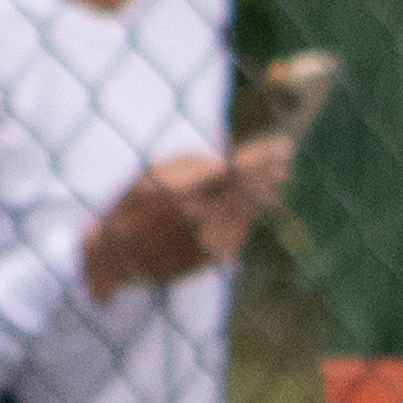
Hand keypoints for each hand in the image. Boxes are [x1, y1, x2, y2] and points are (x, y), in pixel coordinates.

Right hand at [84, 139, 295, 297]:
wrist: (118, 253)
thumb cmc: (132, 205)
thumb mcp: (155, 172)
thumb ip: (191, 163)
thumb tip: (224, 156)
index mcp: (189, 189)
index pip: (239, 168)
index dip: (264, 156)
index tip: (283, 146)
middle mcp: (204, 215)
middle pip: (250, 190)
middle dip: (270, 174)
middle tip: (285, 163)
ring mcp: (210, 238)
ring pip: (248, 212)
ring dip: (265, 195)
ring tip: (278, 181)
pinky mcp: (211, 256)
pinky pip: (240, 233)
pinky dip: (250, 216)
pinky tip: (258, 205)